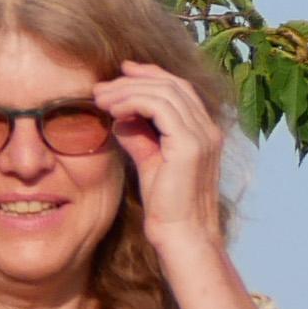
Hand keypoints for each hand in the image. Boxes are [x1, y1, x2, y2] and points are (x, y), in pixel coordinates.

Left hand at [100, 60, 229, 266]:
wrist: (182, 234)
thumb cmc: (166, 206)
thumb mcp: (149, 163)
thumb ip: (139, 138)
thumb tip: (120, 117)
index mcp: (202, 131)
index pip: (179, 89)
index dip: (150, 76)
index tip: (120, 74)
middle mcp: (208, 128)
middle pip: (173, 84)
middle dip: (135, 79)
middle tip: (101, 86)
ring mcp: (203, 135)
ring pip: (165, 92)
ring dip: (128, 90)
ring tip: (99, 98)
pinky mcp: (190, 145)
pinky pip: (159, 108)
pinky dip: (133, 102)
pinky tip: (112, 110)